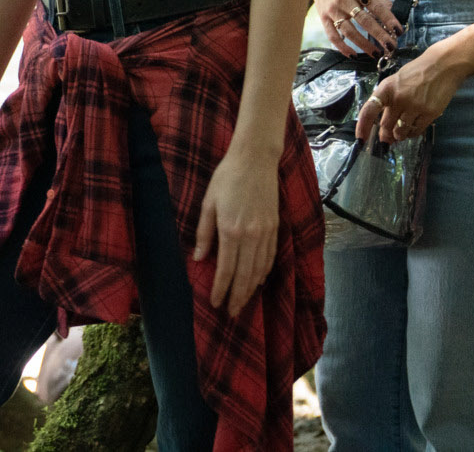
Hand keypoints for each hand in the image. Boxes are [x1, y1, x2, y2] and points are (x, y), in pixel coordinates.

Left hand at [193, 144, 280, 317]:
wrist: (255, 159)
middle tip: (231, 313)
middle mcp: (251, 236)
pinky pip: (270, 257)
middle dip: (237, 297)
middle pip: (245, 276)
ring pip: (259, 270)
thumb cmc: (226, 178)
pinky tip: (257, 281)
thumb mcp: (208, 203)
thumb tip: (199, 259)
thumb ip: (204, 233)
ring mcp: (266, 233)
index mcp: (231, 230)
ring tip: (243, 303)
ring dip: (250, 289)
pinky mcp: (275, 228)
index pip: (226, 269)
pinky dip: (264, 273)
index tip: (215, 303)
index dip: (221, 289)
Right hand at [312, 0, 398, 56]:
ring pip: (349, 30)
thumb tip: (393, 13)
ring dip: (364, 44)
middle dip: (379, 35)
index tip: (398, 31)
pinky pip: (332, 35)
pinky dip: (342, 47)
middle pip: (364, 20)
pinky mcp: (323, 18)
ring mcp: (332, 9)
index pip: (376, 6)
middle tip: (391, 46)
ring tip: (376, 53)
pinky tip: (353, 54)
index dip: (388, 19)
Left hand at [354, 51, 464, 146]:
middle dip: (385, 135)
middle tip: (386, 139)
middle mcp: (398, 98)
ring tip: (400, 134)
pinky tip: (412, 129)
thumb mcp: (396, 80)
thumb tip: (383, 122)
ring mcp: (414, 106)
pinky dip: (412, 133)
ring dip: (399, 136)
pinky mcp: (429, 113)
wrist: (442, 65)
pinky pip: (416, 131)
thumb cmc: (417, 72)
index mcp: (386, 88)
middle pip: (385, 125)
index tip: (360, 139)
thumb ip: (388, 99)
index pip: (369, 110)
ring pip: (401, 131)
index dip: (362, 127)